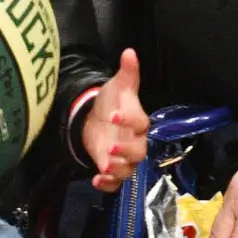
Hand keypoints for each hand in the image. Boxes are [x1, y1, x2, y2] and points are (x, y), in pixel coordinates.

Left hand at [81, 48, 149, 190]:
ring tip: (104, 166)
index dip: (130, 121)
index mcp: (138, 122)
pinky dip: (107, 184)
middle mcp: (134, 142)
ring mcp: (123, 158)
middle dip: (125, 152)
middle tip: (110, 147)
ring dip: (117, 170)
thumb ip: (127, 72)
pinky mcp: (112, 169)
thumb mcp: (118, 86)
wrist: (98, 118)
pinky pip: (115, 183)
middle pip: (138, 152)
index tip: (114, 115)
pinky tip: (96, 180)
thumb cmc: (113, 102)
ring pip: (128, 170)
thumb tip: (129, 52)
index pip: (141, 124)